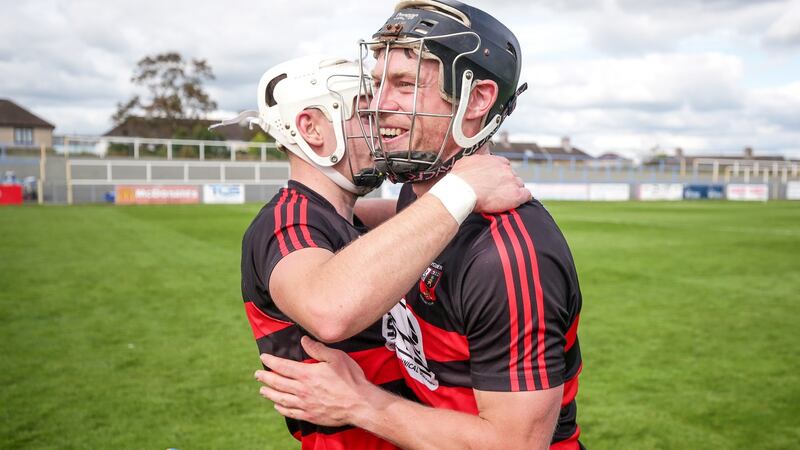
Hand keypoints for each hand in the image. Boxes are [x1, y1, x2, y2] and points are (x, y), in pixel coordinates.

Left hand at [254, 336, 371, 426]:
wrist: (359, 404)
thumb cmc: (350, 379)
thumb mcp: (336, 357)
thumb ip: (318, 349)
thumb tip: (304, 340)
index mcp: (307, 374)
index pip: (282, 366)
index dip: (271, 361)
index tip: (263, 357)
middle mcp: (302, 390)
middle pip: (278, 383)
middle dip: (265, 378)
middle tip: (257, 375)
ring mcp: (305, 404)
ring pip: (281, 398)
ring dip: (269, 393)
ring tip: (262, 390)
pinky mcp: (310, 415)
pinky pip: (290, 412)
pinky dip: (281, 408)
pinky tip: (277, 405)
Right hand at [451, 154, 531, 212]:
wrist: (461, 192)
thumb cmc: (460, 180)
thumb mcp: (465, 163)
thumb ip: (474, 162)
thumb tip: (473, 164)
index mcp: (495, 161)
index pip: (505, 165)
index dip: (501, 175)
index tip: (496, 181)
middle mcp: (506, 169)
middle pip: (513, 176)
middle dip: (507, 183)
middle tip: (499, 192)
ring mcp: (512, 181)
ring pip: (520, 185)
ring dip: (514, 191)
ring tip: (505, 200)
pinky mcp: (516, 195)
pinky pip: (526, 195)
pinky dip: (523, 199)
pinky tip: (517, 203)